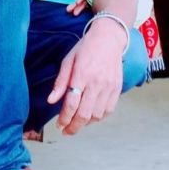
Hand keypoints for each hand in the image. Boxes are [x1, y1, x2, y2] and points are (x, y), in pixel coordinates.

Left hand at [46, 19, 124, 134]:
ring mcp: (109, 86)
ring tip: (77, 122)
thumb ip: (60, 82)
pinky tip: (90, 116)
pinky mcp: (117, 88)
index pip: (72, 104)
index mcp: (82, 74)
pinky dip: (98, 117)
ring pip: (97, 115)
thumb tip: (51, 100)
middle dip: (73, 127)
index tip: (59, 124)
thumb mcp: (68, 61)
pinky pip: (108, 110)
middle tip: (65, 130)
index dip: (64, 118)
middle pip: (84, 114)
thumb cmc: (86, 48)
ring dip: (85, 123)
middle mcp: (97, 82)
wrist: (109, 38)